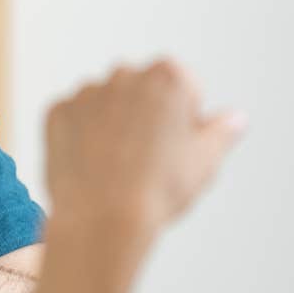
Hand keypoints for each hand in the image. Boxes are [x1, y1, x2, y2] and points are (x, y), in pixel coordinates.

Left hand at [46, 59, 243, 239]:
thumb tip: (236, 119)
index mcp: (168, 76)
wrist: (102, 219)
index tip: (176, 150)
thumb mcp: (205, 161)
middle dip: (146, 116)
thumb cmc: (159, 190)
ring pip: (106, 104)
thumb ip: (222, 132)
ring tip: (116, 168)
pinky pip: (73, 119)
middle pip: (143, 91)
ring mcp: (87, 91)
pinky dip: (80, 137)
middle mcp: (125, 74)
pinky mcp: (57, 111)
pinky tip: (91, 167)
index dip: (186, 122)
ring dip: (111, 125)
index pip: (185, 88)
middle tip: (147, 161)